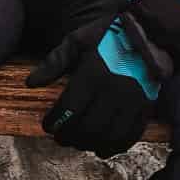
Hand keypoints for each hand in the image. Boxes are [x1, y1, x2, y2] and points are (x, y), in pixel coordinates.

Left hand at [24, 0, 179, 158]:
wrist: (148, 30)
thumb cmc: (107, 34)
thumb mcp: (77, 40)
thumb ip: (54, 62)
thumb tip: (31, 83)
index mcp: (92, 74)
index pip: (68, 110)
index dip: (54, 122)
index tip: (47, 126)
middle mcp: (113, 92)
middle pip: (86, 128)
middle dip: (69, 137)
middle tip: (60, 137)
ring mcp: (132, 102)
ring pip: (107, 136)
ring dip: (89, 145)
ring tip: (79, 143)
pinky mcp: (146, 107)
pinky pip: (130, 136)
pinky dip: (115, 147)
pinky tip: (103, 148)